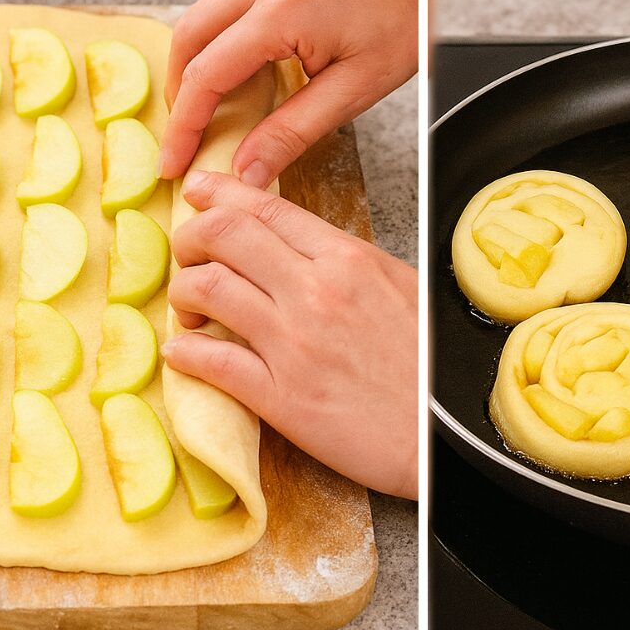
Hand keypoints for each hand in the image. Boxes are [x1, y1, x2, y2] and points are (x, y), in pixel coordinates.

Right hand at [160, 0, 417, 187]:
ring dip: (197, 61)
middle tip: (184, 134)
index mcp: (285, 9)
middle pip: (190, 35)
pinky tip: (238, 66)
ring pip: (205, 12)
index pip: (208, 74)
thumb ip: (292, 132)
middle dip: (178, 90)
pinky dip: (223, 35)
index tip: (173, 160)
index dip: (184, 124)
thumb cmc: (404, 30)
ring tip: (207, 107)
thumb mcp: (351, 94)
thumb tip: (246, 171)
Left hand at [164, 171, 417, 499]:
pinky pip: (213, 362)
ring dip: (184, 295)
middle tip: (186, 258)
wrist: (447, 434)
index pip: (265, 208)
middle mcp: (315, 291)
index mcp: (347, 259)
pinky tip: (183, 354)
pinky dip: (186, 354)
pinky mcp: (282, 398)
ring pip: (207, 290)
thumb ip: (350, 266)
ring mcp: (294, 345)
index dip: (218, 195)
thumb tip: (306, 252)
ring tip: (190, 311)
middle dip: (190, 239)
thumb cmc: (431, 370)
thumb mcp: (401, 291)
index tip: (196, 195)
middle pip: (223, 234)